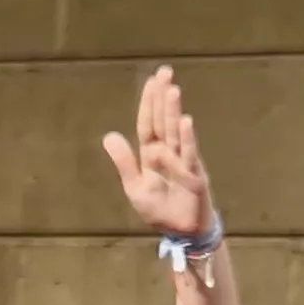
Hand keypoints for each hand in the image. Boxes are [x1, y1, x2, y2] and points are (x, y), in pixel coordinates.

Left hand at [102, 66, 213, 240]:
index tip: (152, 80)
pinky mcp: (194, 176)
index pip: (148, 123)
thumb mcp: (135, 187)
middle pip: (163, 121)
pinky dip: (188, 139)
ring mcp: (183, 162)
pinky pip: (189, 155)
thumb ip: (124, 162)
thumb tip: (109, 136)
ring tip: (172, 90)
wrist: (180, 233)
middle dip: (163, 97)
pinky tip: (186, 121)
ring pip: (176, 133)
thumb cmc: (159, 210)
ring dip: (173, 112)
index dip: (149, 103)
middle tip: (165, 71)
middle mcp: (168, 153)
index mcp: (152, 154)